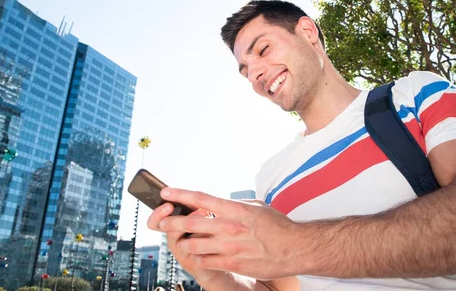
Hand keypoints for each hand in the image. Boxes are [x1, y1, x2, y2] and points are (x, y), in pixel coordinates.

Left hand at [154, 188, 303, 279]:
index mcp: (234, 209)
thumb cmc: (278, 226)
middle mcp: (228, 226)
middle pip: (190, 223)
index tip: (166, 192)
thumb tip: (220, 203)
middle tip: (161, 221)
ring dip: (184, 242)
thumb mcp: (256, 206)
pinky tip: (200, 255)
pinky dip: (199, 257)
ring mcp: (229, 246)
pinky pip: (205, 261)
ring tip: (183, 240)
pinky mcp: (232, 263)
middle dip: (170, 221)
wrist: (295, 248)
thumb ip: (235, 204)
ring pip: (192, 244)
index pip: (200, 199)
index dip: (179, 194)